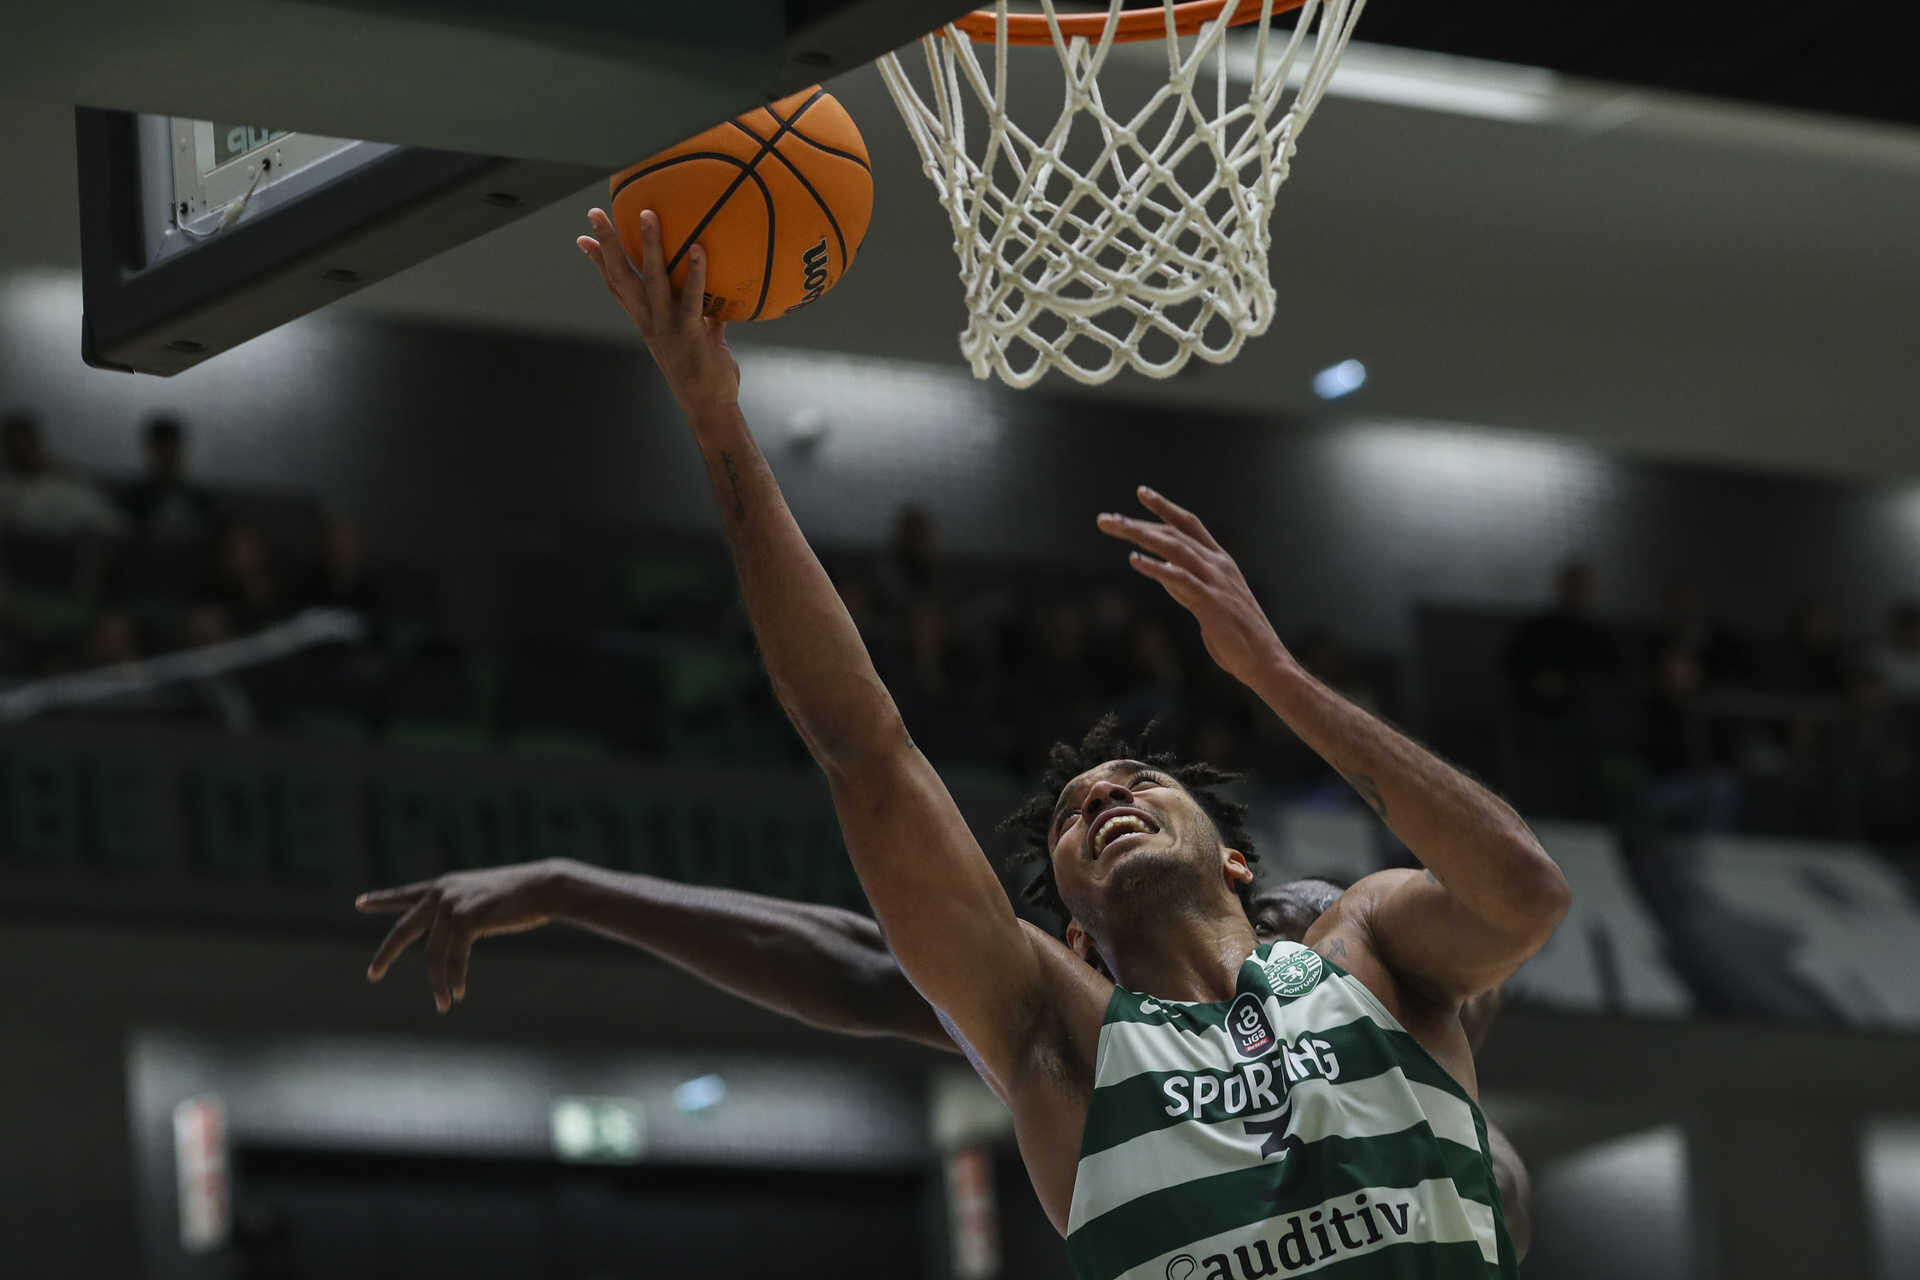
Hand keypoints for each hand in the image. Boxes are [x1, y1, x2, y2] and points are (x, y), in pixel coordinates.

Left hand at [356, 861, 569, 1012]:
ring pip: (434, 954)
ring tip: (443, 1004)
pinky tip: (459, 992)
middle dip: (386, 955)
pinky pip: (455, 957)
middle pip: (403, 930)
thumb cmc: (519, 895)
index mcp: (443, 886)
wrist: (543, 887)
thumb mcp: (481, 899)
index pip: (405, 895)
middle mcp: (441, 893)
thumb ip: (460, 912)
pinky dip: (456, 977)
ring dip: (438, 983)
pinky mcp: (467, 917)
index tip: (359, 902)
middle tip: (372, 975)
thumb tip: (449, 933)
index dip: (381, 899)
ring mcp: (452, 904)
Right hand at [578, 207, 739, 418]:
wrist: (709, 408)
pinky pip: (692, 298)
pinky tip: (698, 248)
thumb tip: (720, 301)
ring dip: (650, 245)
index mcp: (647, 322)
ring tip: (648, 214)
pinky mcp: (690, 333)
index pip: (616, 287)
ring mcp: (668, 327)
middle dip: (607, 244)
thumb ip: (706, 317)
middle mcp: (650, 322)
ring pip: (654, 280)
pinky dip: (695, 273)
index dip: (598, 263)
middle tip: (594, 213)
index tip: (583, 238)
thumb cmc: (706, 375)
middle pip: (622, 277)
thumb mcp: (700, 339)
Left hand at [1097, 486, 1293, 688]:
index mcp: (1219, 560)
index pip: (1189, 525)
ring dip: (1143, 536)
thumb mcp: (1205, 600)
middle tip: (1105, 519)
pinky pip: (1181, 580)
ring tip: (1116, 528)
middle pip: (1174, 534)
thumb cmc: (1233, 632)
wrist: (1263, 658)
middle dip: (1138, 523)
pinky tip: (1135, 560)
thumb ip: (1182, 582)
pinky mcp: (1211, 602)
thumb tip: (1157, 569)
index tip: (1141, 492)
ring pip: (1176, 549)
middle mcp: (1218, 564)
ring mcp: (1216, 581)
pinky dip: (1157, 568)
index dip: (1165, 507)